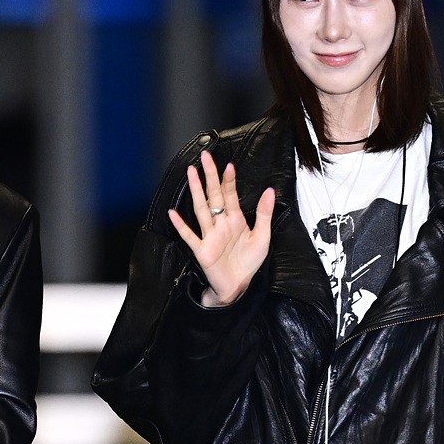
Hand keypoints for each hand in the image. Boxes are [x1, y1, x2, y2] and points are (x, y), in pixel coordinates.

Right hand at [168, 150, 274, 305]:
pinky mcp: (202, 250)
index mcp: (236, 220)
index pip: (230, 195)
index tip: (228, 165)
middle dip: (210, 176)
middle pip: (214, 196)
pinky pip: (190, 236)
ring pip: (201, 209)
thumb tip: (270, 192)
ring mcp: (210, 235)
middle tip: (205, 157)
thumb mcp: (262, 237)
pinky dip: (181, 226)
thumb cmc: (249, 262)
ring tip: (191, 173)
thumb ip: (265, 214)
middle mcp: (221, 224)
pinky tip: (174, 213)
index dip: (229, 180)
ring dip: (196, 191)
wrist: (239, 286)